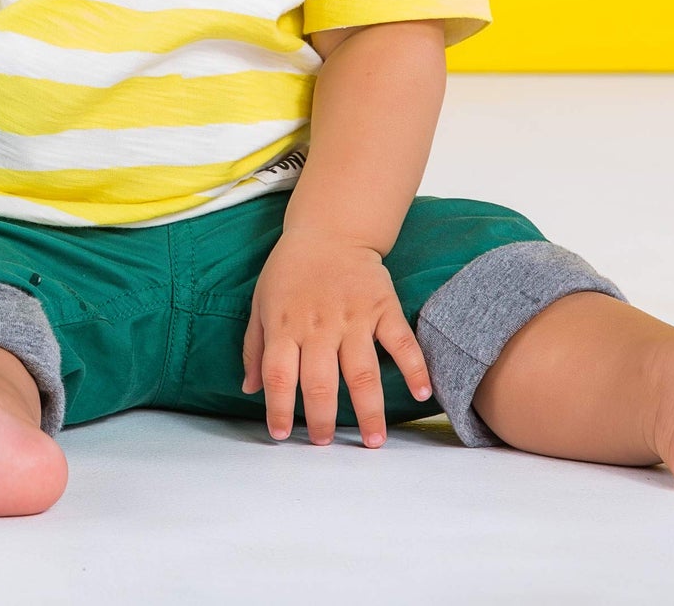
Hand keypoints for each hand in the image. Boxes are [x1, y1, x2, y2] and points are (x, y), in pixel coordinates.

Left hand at [240, 228, 431, 447]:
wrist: (331, 229)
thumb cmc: (291, 269)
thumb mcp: (261, 301)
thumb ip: (255, 346)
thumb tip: (249, 389)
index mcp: (286, 324)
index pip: (279, 374)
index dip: (279, 407)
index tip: (281, 435)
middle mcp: (319, 325)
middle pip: (321, 381)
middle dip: (323, 419)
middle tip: (325, 445)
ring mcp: (354, 317)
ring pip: (362, 371)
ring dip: (369, 410)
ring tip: (373, 441)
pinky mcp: (384, 307)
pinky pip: (401, 341)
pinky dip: (415, 367)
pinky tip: (423, 394)